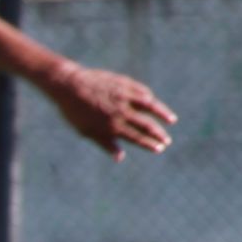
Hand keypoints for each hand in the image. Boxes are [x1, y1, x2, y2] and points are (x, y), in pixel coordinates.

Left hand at [42, 63, 176, 160]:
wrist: (69, 85)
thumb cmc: (75, 111)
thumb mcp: (87, 131)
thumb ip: (105, 144)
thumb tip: (120, 158)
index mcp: (112, 126)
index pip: (137, 138)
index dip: (150, 144)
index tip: (159, 149)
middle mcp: (121, 112)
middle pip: (146, 125)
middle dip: (159, 134)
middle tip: (167, 140)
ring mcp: (124, 96)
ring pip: (150, 106)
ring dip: (163, 113)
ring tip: (172, 120)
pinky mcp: (124, 83)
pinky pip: (141, 91)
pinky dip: (150, 98)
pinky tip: (154, 102)